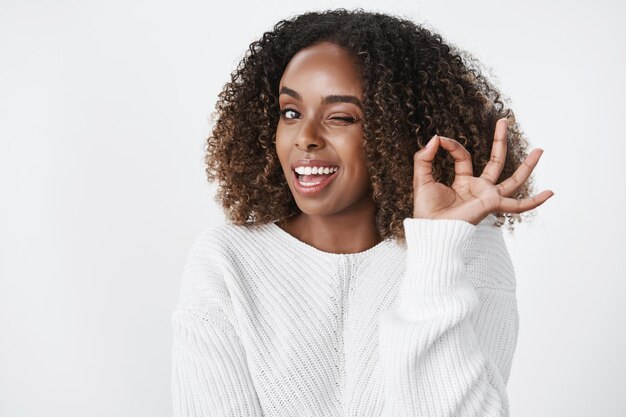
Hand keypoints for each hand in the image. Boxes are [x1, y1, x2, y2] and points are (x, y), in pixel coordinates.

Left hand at [412, 117, 554, 225]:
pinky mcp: (492, 204)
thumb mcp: (423, 178)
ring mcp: (487, 196)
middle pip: (494, 161)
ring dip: (527, 165)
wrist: (430, 229)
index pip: (464, 156)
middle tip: (504, 121)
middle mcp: (478, 189)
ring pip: (512, 179)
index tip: (440, 140)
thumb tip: (435, 138)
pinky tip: (550, 193)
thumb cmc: (426, 210)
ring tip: (540, 149)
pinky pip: (517, 205)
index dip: (452, 145)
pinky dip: (534, 201)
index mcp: (463, 183)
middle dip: (500, 141)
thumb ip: (424, 157)